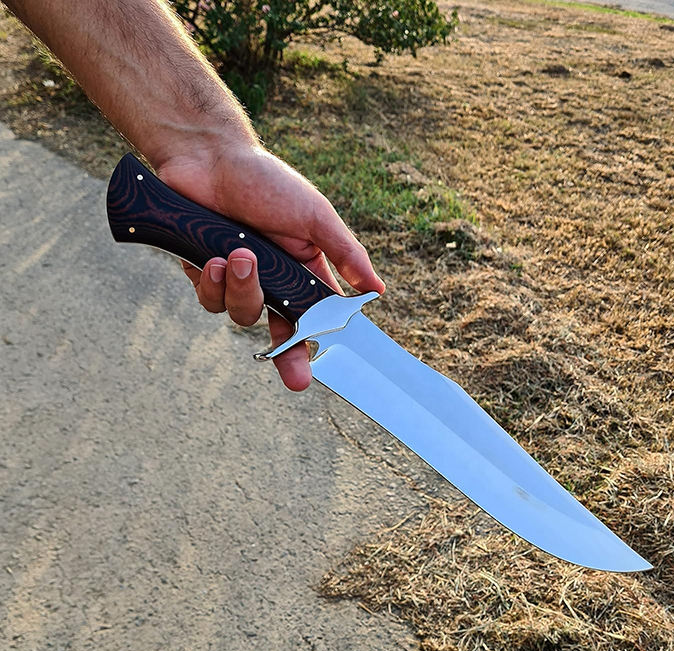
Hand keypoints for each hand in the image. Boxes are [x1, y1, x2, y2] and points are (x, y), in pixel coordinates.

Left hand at [156, 141, 384, 390]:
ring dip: (244, 290)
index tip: (327, 367)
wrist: (209, 157)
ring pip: (243, 315)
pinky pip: (211, 298)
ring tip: (238, 255)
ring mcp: (238, 280)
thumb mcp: (315, 217)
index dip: (320, 342)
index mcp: (303, 270)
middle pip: (280, 333)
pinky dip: (215, 281)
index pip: (315, 316)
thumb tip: (378, 290)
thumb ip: (345, 253)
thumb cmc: (266, 181)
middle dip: (288, 358)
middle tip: (299, 381)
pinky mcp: (206, 274)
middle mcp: (272, 281)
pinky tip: (214, 256)